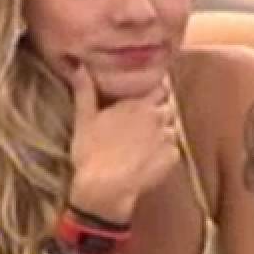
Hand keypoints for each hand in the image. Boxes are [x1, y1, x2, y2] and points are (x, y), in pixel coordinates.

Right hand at [67, 63, 179, 223]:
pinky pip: (173, 149)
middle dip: (158, 112)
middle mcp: (158, 117)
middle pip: (167, 107)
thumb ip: (85, 90)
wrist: (105, 188)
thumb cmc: (90, 153)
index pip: (160, 87)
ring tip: (143, 144)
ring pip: (172, 128)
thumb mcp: (83, 119)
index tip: (146, 97)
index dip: (154, 92)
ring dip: (162, 132)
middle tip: (141, 125)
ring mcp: (168, 137)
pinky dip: (164, 152)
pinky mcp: (173, 158)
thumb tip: (79, 65)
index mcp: (138, 103)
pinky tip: (147, 159)